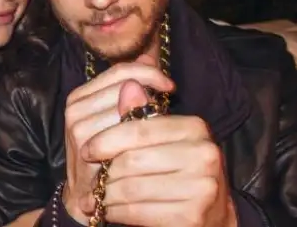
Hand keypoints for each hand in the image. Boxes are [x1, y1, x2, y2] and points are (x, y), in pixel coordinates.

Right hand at [61, 55, 174, 223]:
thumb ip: (132, 90)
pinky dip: (142, 135)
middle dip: (151, 94)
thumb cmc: (109, 155)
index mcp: (81, 96)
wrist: (88, 196)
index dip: (149, 73)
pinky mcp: (85, 146)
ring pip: (126, 107)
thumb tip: (149, 55)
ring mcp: (78, 126)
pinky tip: (152, 145)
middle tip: (168, 108)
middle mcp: (75, 107)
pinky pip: (124, 131)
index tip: (170, 86)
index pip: (120, 71)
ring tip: (159, 131)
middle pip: (124, 85)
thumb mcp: (119, 119)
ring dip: (148, 117)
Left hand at [79, 81, 237, 226]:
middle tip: (92, 179)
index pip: (138, 128)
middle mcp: (204, 155)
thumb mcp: (161, 140)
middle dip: (105, 172)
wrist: (210, 215)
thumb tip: (128, 84)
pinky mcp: (192, 217)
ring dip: (108, 194)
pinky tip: (110, 211)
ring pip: (131, 188)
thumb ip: (141, 114)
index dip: (106, 139)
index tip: (86, 150)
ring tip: (98, 197)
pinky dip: (117, 212)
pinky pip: (137, 212)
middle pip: (131, 160)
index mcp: (195, 128)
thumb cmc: (177, 171)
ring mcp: (202, 187)